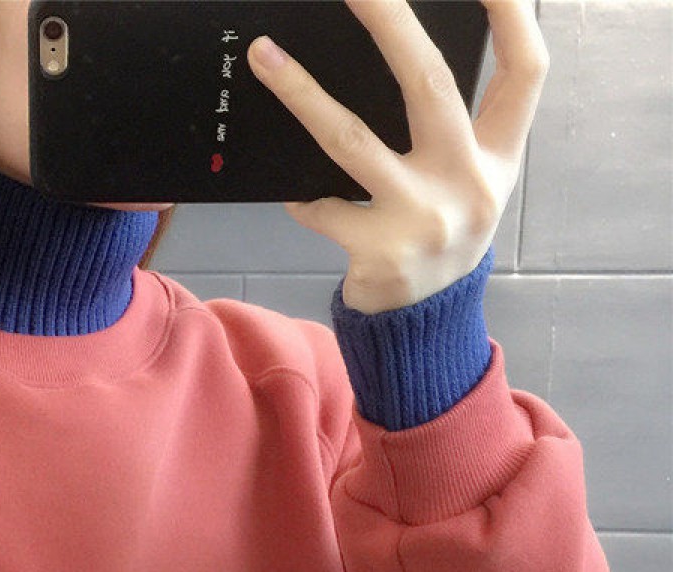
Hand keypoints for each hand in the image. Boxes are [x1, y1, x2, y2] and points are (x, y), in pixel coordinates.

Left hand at [246, 0, 549, 313]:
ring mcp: (422, 218)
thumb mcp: (471, 184)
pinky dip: (302, 196)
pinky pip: (322, 207)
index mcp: (499, 158)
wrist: (423, 323)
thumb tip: (402, 53)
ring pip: (352, 141)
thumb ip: (459, 128)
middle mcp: (468, 183)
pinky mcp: (378, 251)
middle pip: (430, 85)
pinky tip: (289, 190)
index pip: (524, 72)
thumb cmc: (439, 236)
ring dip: (302, 93)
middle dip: (390, 23)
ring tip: (264, 55)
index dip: (514, 14)